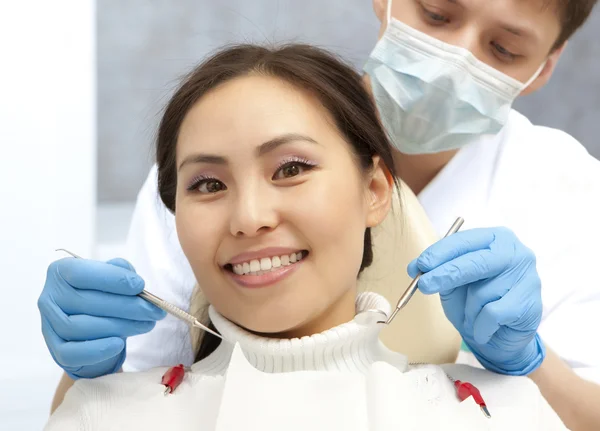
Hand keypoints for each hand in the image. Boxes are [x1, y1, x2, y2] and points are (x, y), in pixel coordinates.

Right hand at [38, 257, 165, 378]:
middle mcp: (50, 297)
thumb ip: (120, 271)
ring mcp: (49, 325)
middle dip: (128, 307)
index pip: (82, 273)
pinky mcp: (55, 350)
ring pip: (82, 327)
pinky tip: (119, 344)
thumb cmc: (101, 296)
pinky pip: (73, 353)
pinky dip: (98, 350)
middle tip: (154, 310)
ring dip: (121, 326)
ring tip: (146, 324)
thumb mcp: (110, 277)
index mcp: (61, 272)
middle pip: (87, 303)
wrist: (91, 329)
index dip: (113, 279)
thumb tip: (133, 280)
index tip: (140, 286)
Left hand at [409, 227, 545, 375]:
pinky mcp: (531, 304)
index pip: (464, 241)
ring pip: (482, 293)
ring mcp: (527, 277)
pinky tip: (483, 329)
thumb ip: (440, 271)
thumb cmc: (477, 303)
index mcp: (495, 238)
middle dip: (446, 274)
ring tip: (471, 317)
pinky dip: (480, 326)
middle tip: (423, 286)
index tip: (419, 265)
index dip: (439, 253)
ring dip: (467, 311)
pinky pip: (492, 314)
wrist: (503, 337)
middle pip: (475, 262)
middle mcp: (515, 253)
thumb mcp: (455, 283)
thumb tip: (416, 268)